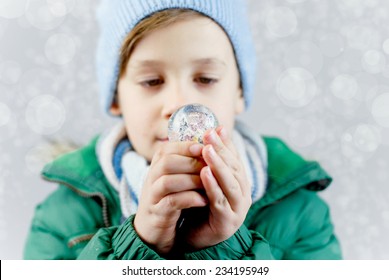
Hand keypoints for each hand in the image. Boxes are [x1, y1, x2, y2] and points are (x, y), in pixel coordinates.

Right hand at [133, 141, 207, 254]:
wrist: (155, 228)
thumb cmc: (173, 196)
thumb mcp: (180, 176)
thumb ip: (192, 159)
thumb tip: (214, 136)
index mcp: (157, 164)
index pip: (168, 148)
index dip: (188, 146)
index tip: (207, 148)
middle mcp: (152, 176)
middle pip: (167, 161)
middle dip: (192, 162)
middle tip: (212, 166)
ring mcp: (152, 195)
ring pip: (168, 181)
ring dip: (191, 181)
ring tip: (210, 184)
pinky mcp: (157, 212)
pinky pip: (172, 202)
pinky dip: (190, 199)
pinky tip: (204, 200)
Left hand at [185, 126, 251, 248]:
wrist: (196, 236)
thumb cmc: (202, 204)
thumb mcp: (208, 179)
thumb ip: (213, 157)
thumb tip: (217, 127)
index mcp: (239, 183)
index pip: (234, 159)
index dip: (224, 143)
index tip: (212, 129)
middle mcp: (243, 194)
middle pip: (234, 169)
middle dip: (221, 150)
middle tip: (208, 135)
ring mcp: (237, 209)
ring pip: (230, 184)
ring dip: (219, 165)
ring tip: (207, 150)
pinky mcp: (227, 221)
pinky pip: (220, 201)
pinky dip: (213, 186)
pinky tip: (204, 174)